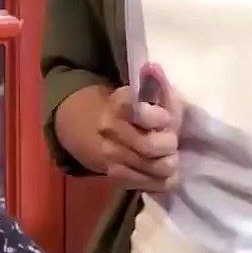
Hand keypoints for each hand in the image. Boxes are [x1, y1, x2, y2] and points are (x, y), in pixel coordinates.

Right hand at [98, 63, 182, 191]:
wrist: (80, 127)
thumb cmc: (118, 107)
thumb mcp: (134, 93)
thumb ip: (153, 84)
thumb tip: (155, 68)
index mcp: (116, 105)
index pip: (142, 113)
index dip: (162, 118)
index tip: (166, 119)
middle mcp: (110, 131)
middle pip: (150, 146)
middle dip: (169, 144)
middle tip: (171, 141)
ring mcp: (110, 156)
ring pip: (153, 168)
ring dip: (169, 165)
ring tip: (170, 158)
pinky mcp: (114, 176)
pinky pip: (146, 184)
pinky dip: (162, 181)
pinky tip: (166, 174)